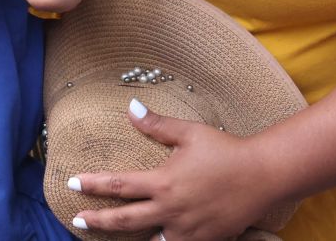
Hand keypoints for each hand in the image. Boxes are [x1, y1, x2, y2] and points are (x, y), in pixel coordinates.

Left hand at [69, 101, 281, 240]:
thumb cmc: (225, 150)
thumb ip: (157, 124)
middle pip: (124, 221)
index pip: (118, 185)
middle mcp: (170, 210)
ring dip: (130, 238)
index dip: (92, 185)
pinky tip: (156, 239)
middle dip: (97, 221)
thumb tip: (131, 108)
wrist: (263, 175)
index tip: (72, 183)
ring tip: (113, 235)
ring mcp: (187, 230)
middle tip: (76, 220)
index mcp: (164, 182)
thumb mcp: (189, 133)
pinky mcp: (204, 240)